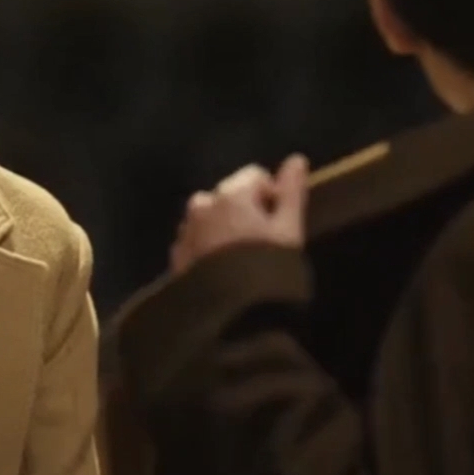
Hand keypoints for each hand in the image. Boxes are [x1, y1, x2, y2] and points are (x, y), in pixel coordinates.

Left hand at [170, 154, 309, 273]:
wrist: (229, 315)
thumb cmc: (266, 268)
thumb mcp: (289, 231)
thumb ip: (292, 192)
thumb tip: (297, 159)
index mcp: (231, 194)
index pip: (255, 176)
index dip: (272, 197)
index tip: (280, 225)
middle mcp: (202, 204)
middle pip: (229, 195)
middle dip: (245, 212)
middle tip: (261, 245)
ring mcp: (185, 231)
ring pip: (210, 217)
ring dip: (223, 228)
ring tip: (239, 260)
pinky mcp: (176, 257)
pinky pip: (196, 240)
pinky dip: (207, 247)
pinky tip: (220, 272)